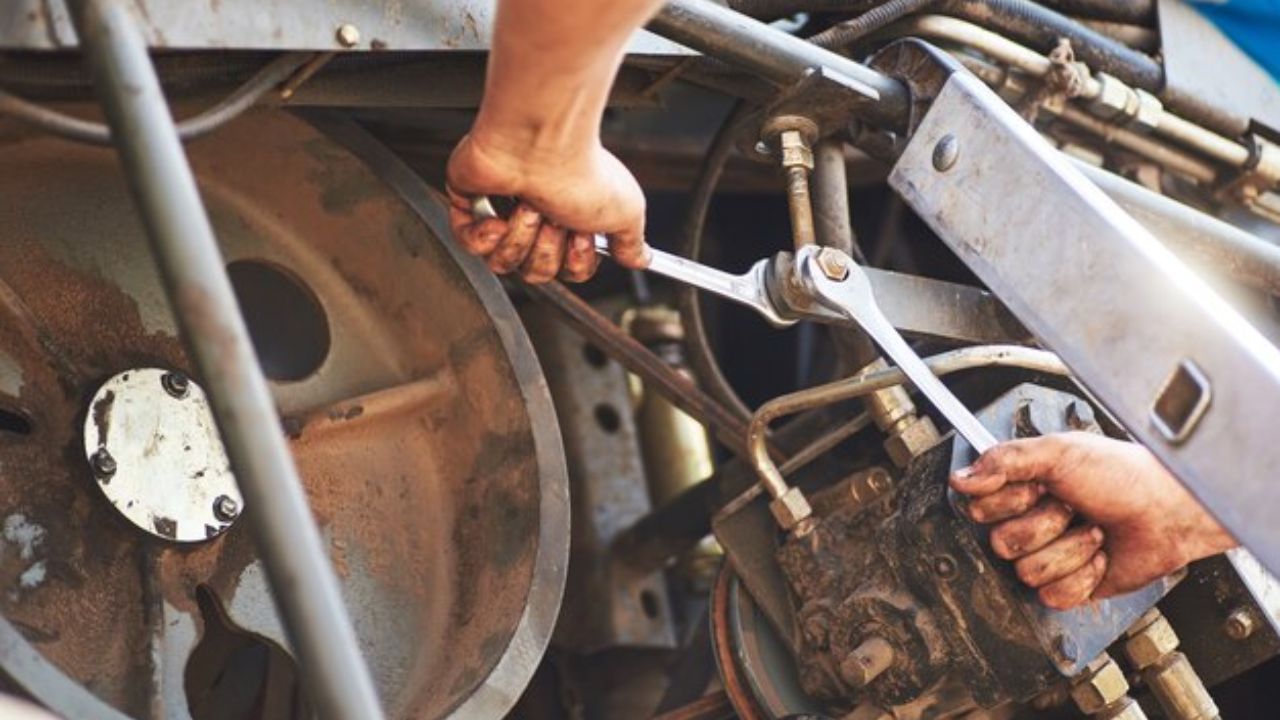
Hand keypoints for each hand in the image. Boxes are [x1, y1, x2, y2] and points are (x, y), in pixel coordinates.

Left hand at [445, 131, 649, 282]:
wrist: (539, 142)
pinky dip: (485, 236)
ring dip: (521, 238)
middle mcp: (536, 217)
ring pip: (504, 263)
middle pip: (536, 273)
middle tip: (555, 217)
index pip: (569, 270)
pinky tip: (498, 216)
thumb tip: (640, 258)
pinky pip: (471, 246)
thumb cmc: (581, 170)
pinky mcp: (470, 204)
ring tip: (529, 205)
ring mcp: (501, 211)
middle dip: (548, 250)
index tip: (583, 235)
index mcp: (570, 219)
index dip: (576, 262)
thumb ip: (632, 242)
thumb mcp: (627, 212)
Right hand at [949, 432, 1235, 609]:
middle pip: (1000, 543)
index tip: (1038, 487)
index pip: (979, 508)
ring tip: (1093, 531)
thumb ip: (1005, 459)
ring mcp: (1047, 556)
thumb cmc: (1123, 475)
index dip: (1009, 501)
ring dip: (1070, 550)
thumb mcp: (1060, 451)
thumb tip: (961, 479)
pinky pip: (1052, 595)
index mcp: (1020, 488)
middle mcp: (1028, 523)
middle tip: (1071, 507)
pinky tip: (1100, 557)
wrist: (1168, 513)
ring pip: (1027, 571)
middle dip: (1044, 524)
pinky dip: (1083, 576)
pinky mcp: (1067, 587)